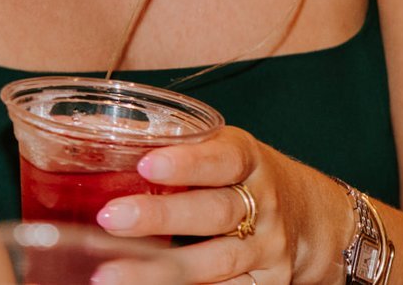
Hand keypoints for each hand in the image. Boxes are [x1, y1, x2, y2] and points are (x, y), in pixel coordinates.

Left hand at [101, 127, 344, 284]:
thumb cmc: (245, 177)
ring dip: (159, 271)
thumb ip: (172, 143)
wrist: (310, 219)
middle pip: (214, 212)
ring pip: (215, 264)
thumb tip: (92, 132)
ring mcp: (267, 250)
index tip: (146, 163)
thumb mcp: (222, 149)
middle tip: (110, 218)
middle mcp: (264, 206)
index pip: (223, 159)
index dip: (187, 162)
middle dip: (161, 216)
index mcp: (250, 162)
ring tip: (108, 274)